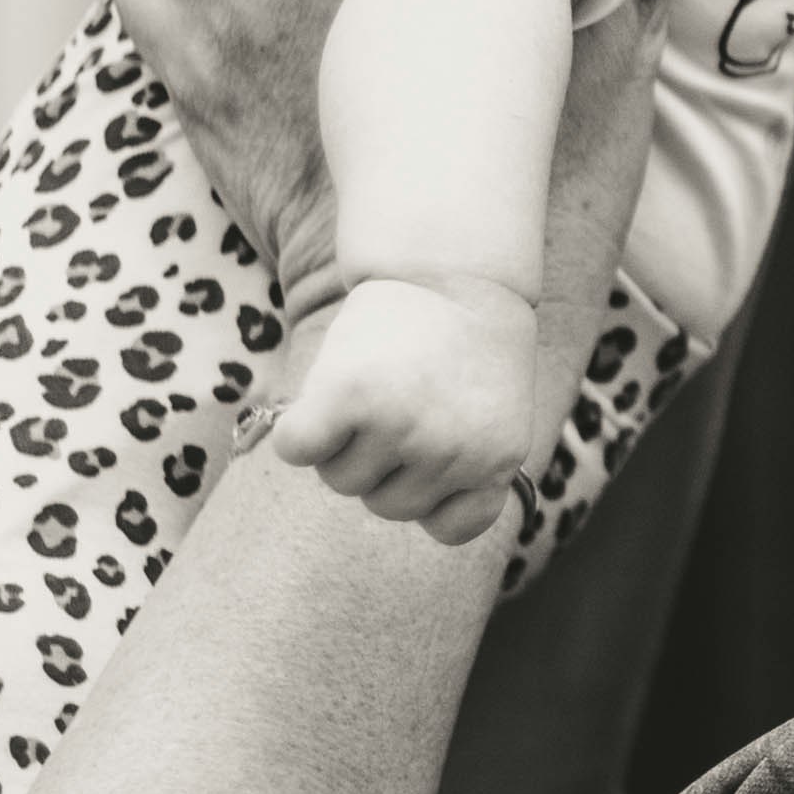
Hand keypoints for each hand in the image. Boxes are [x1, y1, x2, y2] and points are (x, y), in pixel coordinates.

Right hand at [270, 272, 544, 541]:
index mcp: (496, 460)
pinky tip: (320, 396)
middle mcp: (452, 450)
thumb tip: (402, 501)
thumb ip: (459, 466)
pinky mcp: (348, 396)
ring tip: (370, 384)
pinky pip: (298, 450)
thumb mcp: (488, 412)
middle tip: (397, 399)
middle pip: (385, 504)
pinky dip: (297, 432)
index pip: (450, 528)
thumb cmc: (463, 343)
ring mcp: (401, 426)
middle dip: (383, 461)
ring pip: (341, 479)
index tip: (435, 450)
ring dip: (342, 442)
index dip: (433, 495)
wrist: (453, 265)